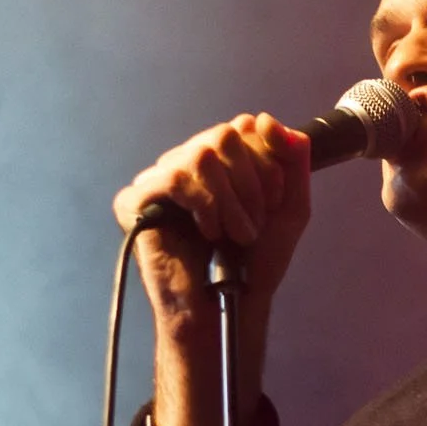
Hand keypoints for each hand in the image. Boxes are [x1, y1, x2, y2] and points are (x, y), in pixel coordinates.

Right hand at [112, 113, 312, 331]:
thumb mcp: (289, 208)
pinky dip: (204, 204)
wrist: (231, 306)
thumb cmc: (256, 264)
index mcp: (218, 163)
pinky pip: (175, 177)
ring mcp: (158, 181)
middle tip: (253, 224)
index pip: (243, 126)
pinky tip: (209, 232)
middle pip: (224, 134)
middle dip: (251, 183)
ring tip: (235, 235)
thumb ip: (292, 162)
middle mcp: (186, 165)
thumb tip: (265, 119)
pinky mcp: (134, 201)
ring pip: (202, 153)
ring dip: (230, 201)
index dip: (267, 160)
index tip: (274, 201)